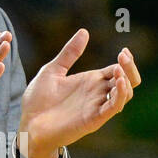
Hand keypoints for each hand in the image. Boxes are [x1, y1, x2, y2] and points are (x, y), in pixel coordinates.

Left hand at [17, 29, 140, 157]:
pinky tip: (117, 82)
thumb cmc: (38, 101)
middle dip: (130, 68)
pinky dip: (120, 95)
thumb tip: (84, 31)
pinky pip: (113, 108)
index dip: (125, 61)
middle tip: (124, 56)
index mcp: (91, 81)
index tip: (123, 50)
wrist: (28, 125)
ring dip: (126, 80)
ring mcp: (96, 106)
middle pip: (127, 81)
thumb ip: (69, 53)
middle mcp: (97, 94)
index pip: (117, 70)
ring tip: (118, 68)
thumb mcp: (52, 70)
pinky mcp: (93, 119)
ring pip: (124, 94)